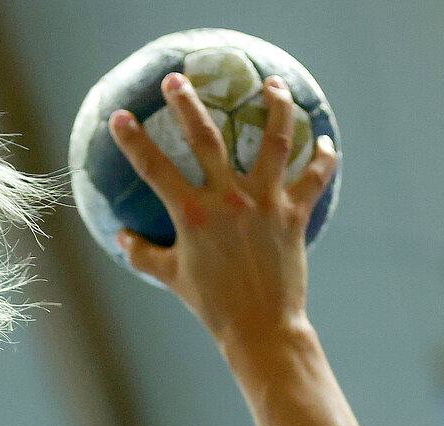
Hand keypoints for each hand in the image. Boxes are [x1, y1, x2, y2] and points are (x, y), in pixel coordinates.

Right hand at [107, 71, 337, 348]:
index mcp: (192, 216)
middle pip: (205, 139)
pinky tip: (323, 141)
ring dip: (275, 107)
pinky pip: (313, 177)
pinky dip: (322, 157)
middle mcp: (227, 201)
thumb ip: (144, 254)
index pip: (154, 169)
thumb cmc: (213, 306)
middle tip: (176, 79)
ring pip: (273, 141)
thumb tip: (120, 239)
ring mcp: (264, 203)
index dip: (133, 141)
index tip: (119, 118)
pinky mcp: (293, 214)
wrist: (260, 329)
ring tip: (273, 84)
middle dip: (187, 104)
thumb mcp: (172, 279)